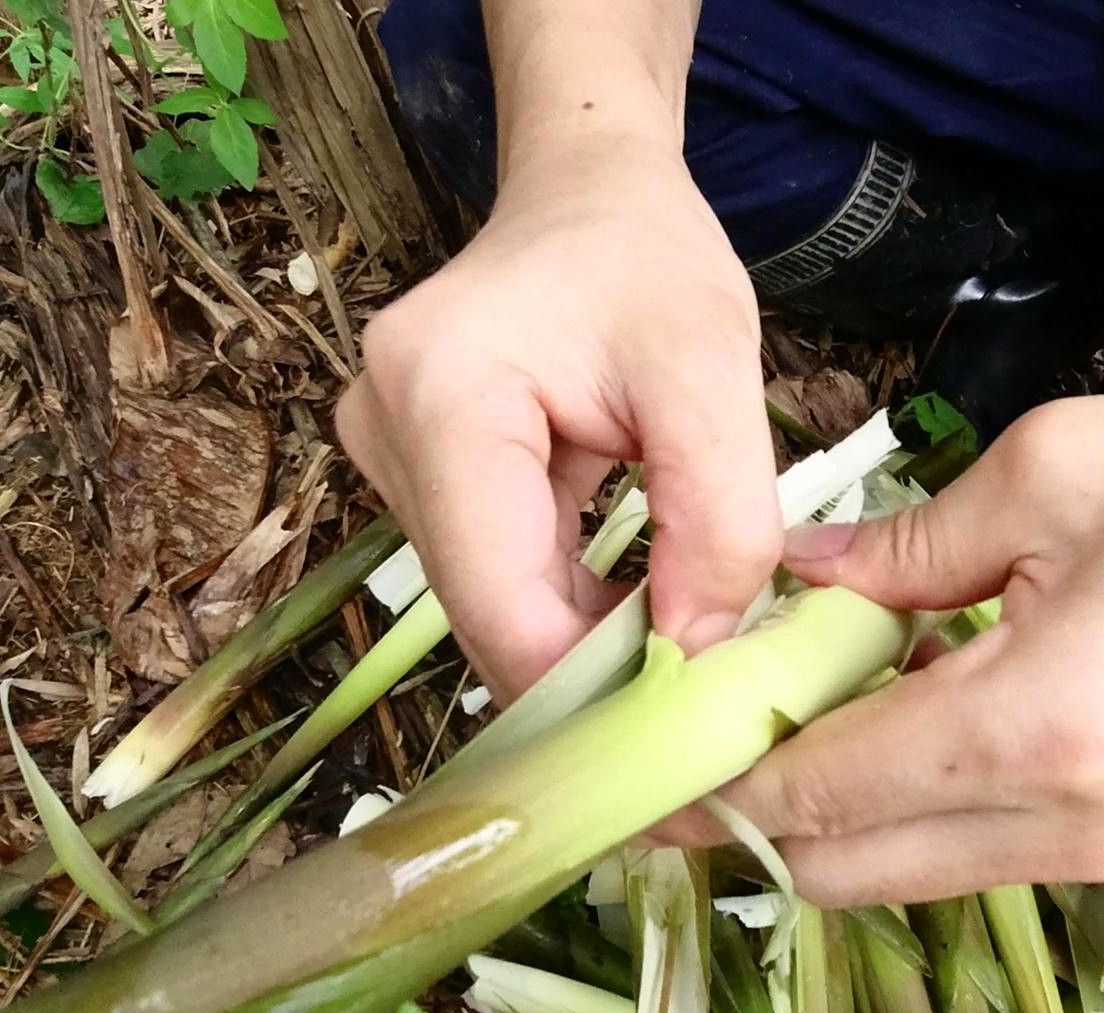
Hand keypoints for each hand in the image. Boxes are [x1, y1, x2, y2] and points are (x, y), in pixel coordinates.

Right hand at [335, 141, 778, 701]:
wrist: (586, 193)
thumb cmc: (645, 257)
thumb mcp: (713, 366)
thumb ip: (718, 514)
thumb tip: (696, 652)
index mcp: (441, 398)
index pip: (501, 603)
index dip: (590, 684)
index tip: (686, 727)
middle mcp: (384, 435)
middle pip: (490, 614)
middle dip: (595, 671)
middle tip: (698, 710)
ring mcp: (387, 459)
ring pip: (493, 607)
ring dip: (585, 642)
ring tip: (682, 651)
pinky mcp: (415, 477)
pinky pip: (494, 577)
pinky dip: (569, 606)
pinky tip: (637, 610)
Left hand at [655, 393, 1103, 904]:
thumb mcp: (1051, 474)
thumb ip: (899, 546)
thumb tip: (792, 575)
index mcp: (1030, 731)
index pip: (813, 790)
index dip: (710, 770)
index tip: (640, 733)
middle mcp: (1059, 823)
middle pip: (837, 864)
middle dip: (749, 803)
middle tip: (702, 711)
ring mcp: (1098, 847)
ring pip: (899, 867)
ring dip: (825, 801)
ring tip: (791, 696)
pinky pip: (968, 847)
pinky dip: (902, 798)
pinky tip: (891, 703)